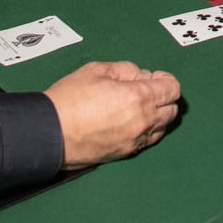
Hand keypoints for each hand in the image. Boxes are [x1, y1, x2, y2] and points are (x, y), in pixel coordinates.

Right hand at [44, 60, 180, 166]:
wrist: (49, 132)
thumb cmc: (68, 101)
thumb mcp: (97, 70)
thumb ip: (125, 69)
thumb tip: (140, 75)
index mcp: (138, 97)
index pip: (173, 89)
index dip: (165, 79)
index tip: (154, 77)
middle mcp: (142, 121)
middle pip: (172, 110)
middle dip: (164, 97)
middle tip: (146, 90)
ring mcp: (134, 140)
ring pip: (162, 128)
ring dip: (157, 115)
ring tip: (137, 106)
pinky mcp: (125, 153)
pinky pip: (147, 141)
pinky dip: (146, 130)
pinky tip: (129, 121)